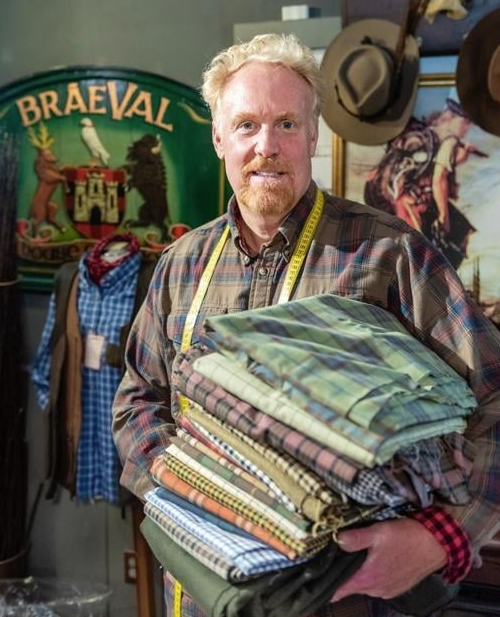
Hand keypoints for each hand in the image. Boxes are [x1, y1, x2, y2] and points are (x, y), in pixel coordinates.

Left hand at [331, 518, 446, 602]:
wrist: (436, 544)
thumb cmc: (408, 537)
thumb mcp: (378, 532)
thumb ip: (355, 538)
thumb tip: (336, 539)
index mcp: (368, 578)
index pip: (338, 590)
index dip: (326, 583)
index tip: (316, 576)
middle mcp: (376, 589)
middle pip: (350, 585)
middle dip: (344, 572)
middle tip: (341, 553)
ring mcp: (387, 590)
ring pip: (363, 584)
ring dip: (360, 572)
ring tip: (361, 553)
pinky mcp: (396, 588)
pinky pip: (377, 584)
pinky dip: (373, 573)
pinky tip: (377, 558)